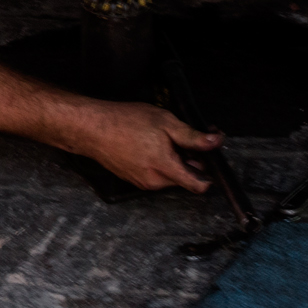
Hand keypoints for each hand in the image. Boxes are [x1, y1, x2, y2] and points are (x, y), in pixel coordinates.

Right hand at [57, 100, 223, 191]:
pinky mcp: (133, 179)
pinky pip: (154, 174)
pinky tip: (147, 144)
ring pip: (169, 175)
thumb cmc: (125, 122)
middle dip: (189, 160)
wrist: (92, 128)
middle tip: (181, 137)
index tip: (209, 157)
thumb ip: (193, 136)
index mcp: (165, 167)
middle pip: (185, 177)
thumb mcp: (165, 122)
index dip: (210, 172)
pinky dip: (157, 162)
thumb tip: (215, 142)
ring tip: (160, 138)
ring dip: (172, 160)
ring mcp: (142, 182)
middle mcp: (155, 181)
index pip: (198, 185)